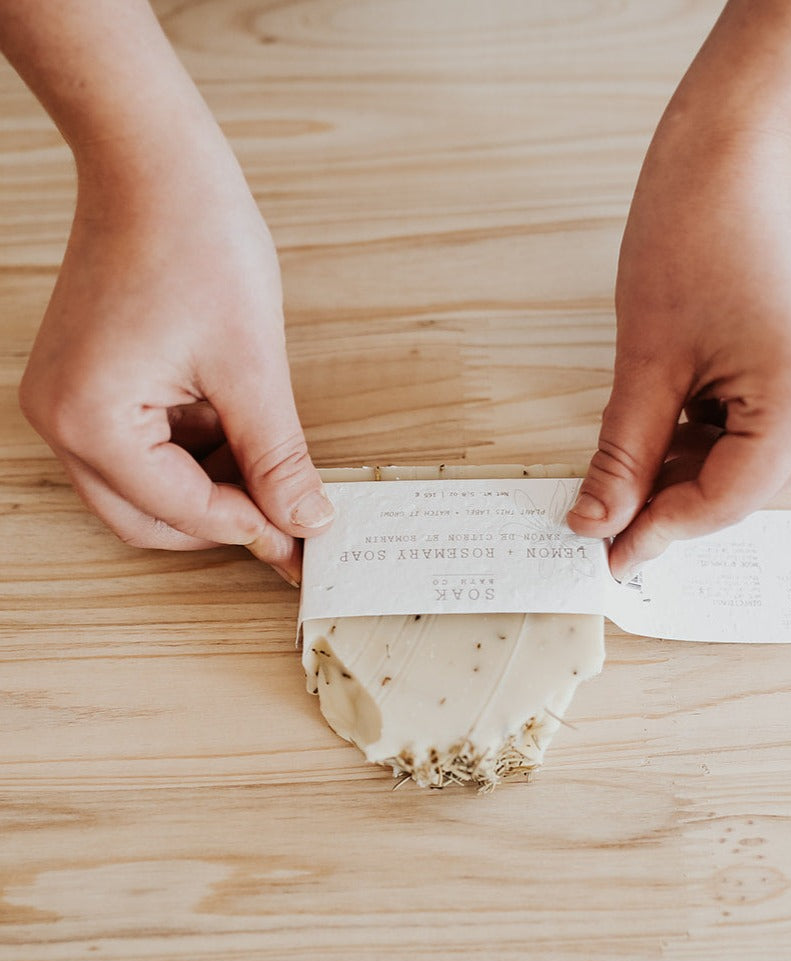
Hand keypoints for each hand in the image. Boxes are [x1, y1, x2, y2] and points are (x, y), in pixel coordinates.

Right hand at [18, 135, 331, 584]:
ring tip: (272, 463)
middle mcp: (62, 419)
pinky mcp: (89, 383)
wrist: (156, 166)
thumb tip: (306, 520)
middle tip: (290, 517)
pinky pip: (143, 447)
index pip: (181, 513)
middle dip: (224, 519)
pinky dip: (195, 452)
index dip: (252, 530)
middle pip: (150, 518)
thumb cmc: (196, 243)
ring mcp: (69, 401)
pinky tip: (239, 431)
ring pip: (147, 489)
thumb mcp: (252, 368)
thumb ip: (278, 459)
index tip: (303, 543)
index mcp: (90, 421)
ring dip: (212, 487)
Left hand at [568, 125, 790, 579]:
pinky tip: (668, 423)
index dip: (661, 532)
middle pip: (743, 488)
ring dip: (687, 469)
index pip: (726, 501)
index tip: (609, 556)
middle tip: (607, 517)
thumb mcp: (645, 363)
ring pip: (749, 463)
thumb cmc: (690, 233)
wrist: (733, 155)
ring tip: (630, 460)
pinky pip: (760, 430)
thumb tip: (597, 523)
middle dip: (671, 501)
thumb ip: (624, 457)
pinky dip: (709, 437)